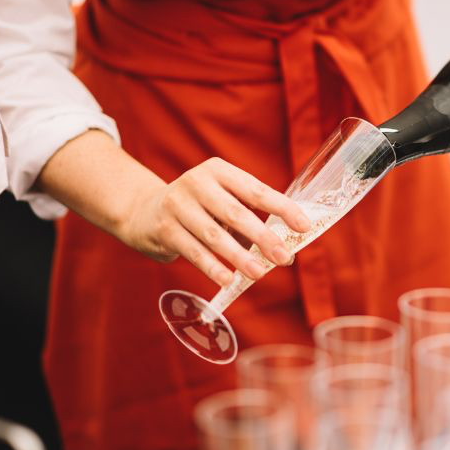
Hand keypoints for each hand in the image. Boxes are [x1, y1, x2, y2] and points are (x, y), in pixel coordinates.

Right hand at [119, 158, 311, 285]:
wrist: (145, 211)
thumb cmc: (199, 209)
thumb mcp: (221, 201)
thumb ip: (250, 219)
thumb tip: (285, 251)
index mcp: (219, 170)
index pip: (256, 190)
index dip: (282, 208)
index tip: (304, 226)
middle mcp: (197, 182)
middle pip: (236, 212)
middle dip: (263, 237)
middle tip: (283, 256)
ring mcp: (178, 204)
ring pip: (214, 234)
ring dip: (238, 256)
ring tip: (258, 273)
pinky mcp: (164, 228)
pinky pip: (193, 250)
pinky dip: (212, 266)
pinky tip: (228, 279)